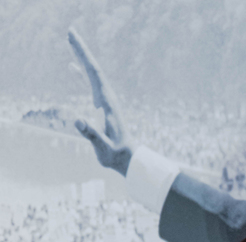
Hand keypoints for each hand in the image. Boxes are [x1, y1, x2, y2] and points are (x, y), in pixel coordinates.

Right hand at [68, 28, 132, 175]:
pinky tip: (73, 67)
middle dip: (82, 50)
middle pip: (93, 68)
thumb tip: (78, 120)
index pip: (94, 73)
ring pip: (92, 74)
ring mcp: (105, 100)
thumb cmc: (115, 154)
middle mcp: (107, 97)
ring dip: (81, 58)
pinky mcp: (102, 105)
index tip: (73, 39)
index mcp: (107, 102)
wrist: (128, 159)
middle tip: (69, 31)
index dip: (83, 55)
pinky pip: (90, 84)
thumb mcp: (103, 146)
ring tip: (70, 42)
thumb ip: (91, 134)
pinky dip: (81, 73)